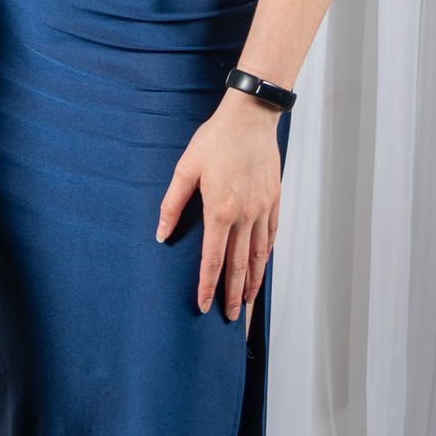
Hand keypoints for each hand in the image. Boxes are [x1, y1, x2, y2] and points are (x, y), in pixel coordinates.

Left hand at [155, 92, 282, 318]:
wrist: (250, 118)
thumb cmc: (216, 140)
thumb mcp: (185, 169)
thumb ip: (172, 204)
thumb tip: (161, 234)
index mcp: (220, 210)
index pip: (212, 259)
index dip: (207, 286)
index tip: (203, 305)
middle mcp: (244, 215)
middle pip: (238, 265)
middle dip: (231, 294)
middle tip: (228, 316)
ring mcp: (263, 209)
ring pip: (258, 255)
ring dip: (252, 281)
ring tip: (246, 301)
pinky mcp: (274, 200)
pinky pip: (271, 235)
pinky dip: (266, 255)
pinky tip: (261, 266)